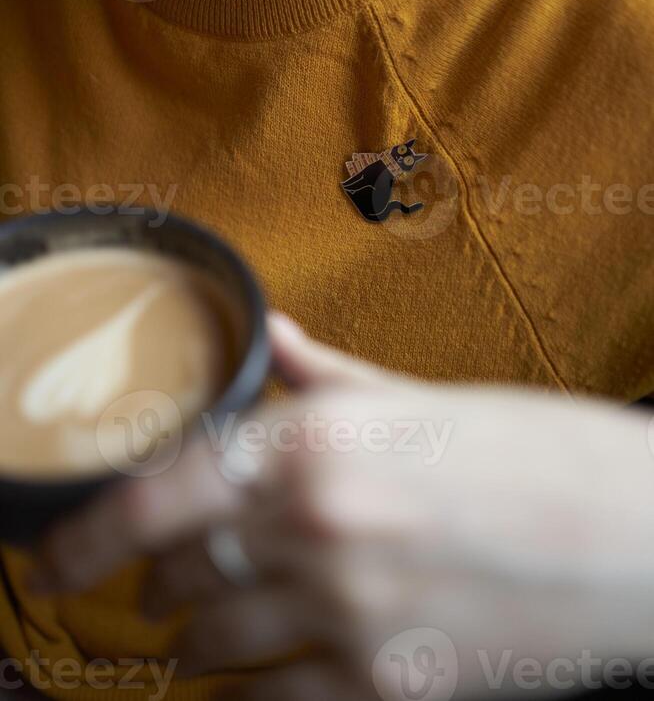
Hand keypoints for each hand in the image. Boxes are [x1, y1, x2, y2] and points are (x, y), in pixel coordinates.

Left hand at [32, 316, 653, 699]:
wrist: (637, 538)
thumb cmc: (532, 451)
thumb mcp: (422, 397)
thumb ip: (321, 377)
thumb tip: (264, 339)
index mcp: (319, 442)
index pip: (159, 496)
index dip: (86, 535)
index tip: (51, 557)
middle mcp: (318, 531)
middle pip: (175, 572)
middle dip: (155, 573)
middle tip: (162, 566)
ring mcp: (351, 619)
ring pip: (212, 645)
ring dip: (194, 632)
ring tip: (204, 617)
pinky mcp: (389, 689)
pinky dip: (246, 692)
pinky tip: (255, 671)